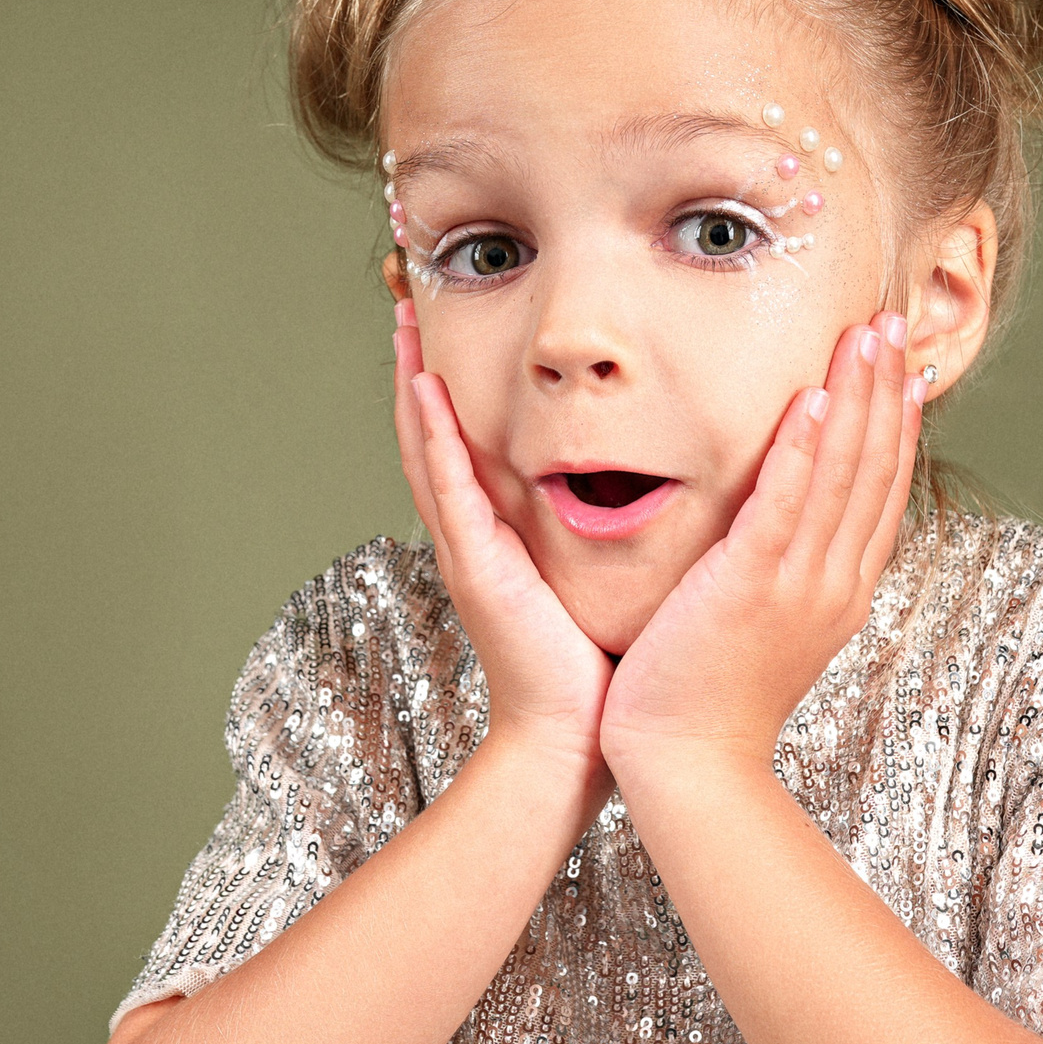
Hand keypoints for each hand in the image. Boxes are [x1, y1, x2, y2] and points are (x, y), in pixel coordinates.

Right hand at [392, 300, 613, 796]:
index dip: (448, 390)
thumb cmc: (593, 668)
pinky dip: (433, 437)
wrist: (573, 740)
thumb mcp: (594, 581)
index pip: (464, 447)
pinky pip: (450, 490)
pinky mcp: (479, 568)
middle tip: (407, 303)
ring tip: (403, 324)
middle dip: (416, 371)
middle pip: (431, 437)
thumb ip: (599, 534)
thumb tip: (639, 487)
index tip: (445, 330)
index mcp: (498, 539)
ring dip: (411, 386)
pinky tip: (425, 389)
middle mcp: (473, 538)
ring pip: (428, 451)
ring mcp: (468, 551)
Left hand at [599, 311, 922, 783]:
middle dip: (887, 389)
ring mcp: (799, 586)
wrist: (688, 765)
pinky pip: (787, 507)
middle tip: (893, 321)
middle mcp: (834, 583)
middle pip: (876, 469)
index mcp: (842, 590)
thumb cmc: (711, 694)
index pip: (882, 490)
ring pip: (842, 476)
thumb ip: (784, 569)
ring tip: (865, 334)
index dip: (896, 422)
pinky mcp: (751, 587)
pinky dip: (804, 451)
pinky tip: (814, 401)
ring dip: (857, 398)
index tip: (903, 366)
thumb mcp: (768, 623)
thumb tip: (788, 521)